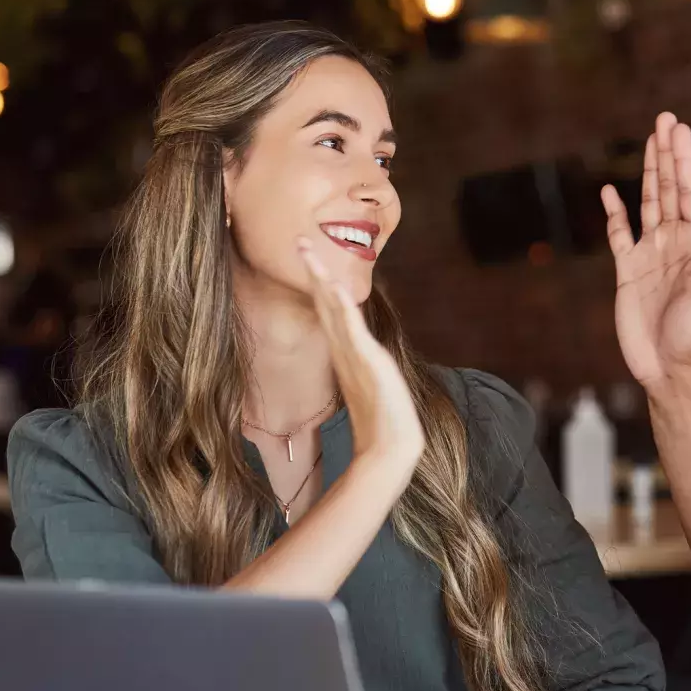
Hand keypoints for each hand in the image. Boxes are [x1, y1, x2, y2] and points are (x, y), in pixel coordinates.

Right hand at [298, 239, 425, 480]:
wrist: (390, 448)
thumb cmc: (381, 423)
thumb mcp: (370, 386)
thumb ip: (361, 370)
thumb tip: (358, 362)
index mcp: (347, 353)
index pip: (330, 312)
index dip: (319, 285)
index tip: (311, 260)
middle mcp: (347, 350)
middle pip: (326, 304)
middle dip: (314, 273)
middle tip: (300, 243)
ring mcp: (355, 355)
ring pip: (334, 311)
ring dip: (322, 281)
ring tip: (310, 255)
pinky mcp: (367, 361)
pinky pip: (351, 328)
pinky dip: (341, 307)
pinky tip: (332, 287)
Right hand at [601, 111, 690, 389]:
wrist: (670, 371)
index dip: (686, 161)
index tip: (679, 131)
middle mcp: (675, 244)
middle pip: (671, 188)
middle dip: (669, 153)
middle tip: (666, 118)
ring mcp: (651, 255)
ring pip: (649, 202)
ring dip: (650, 171)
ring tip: (650, 139)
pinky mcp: (628, 271)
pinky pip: (619, 234)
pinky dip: (614, 212)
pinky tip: (610, 191)